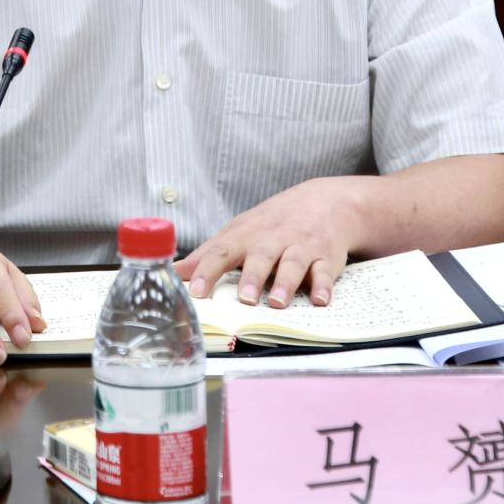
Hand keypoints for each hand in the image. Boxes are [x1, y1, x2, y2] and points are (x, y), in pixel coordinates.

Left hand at [174, 177, 354, 309]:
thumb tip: (176, 271)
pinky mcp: (326, 256)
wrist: (325, 201)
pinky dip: (325, 285)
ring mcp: (302, 246)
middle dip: (252, 277)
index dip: (208, 269)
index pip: (223, 250)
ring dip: (285, 283)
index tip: (195, 290)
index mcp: (248, 234)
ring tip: (276, 303)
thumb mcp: (241, 230)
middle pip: (261, 256)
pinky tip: (321, 300)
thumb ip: (210, 253)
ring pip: (293, 263)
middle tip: (243, 299)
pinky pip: (326, 271)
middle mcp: (274, 239)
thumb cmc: (274, 222)